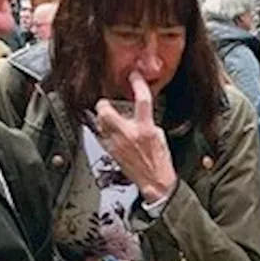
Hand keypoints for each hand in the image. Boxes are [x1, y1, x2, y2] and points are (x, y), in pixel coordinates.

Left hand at [93, 72, 177, 202]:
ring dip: (103, 118)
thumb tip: (138, 114)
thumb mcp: (159, 137)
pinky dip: (104, 132)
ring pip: (99, 122)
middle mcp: (128, 134)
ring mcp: (116, 143)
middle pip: (105, 110)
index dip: (138, 84)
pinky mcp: (110, 151)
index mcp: (145, 129)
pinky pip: (100, 135)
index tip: (134, 76)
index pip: (143, 100)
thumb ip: (147, 123)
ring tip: (111, 121)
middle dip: (105, 105)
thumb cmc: (160, 163)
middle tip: (109, 105)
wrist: (155, 183)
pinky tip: (112, 135)